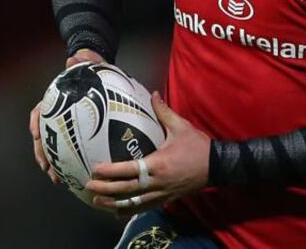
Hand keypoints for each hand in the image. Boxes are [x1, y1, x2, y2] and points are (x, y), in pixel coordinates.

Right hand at [30, 49, 105, 179]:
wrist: (101, 78)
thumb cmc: (94, 72)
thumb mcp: (91, 65)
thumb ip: (83, 61)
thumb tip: (73, 57)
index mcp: (56, 101)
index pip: (40, 111)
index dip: (35, 122)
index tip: (36, 134)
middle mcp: (57, 115)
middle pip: (43, 136)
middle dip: (41, 153)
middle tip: (46, 167)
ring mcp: (65, 126)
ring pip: (52, 148)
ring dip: (52, 164)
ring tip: (56, 179)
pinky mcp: (76, 135)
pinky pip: (70, 151)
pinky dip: (71, 164)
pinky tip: (77, 177)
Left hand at [86, 92, 210, 215]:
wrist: (217, 166)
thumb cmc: (197, 146)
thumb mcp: (181, 126)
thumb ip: (164, 111)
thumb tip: (153, 93)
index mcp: (158, 164)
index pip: (128, 170)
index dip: (110, 172)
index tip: (95, 169)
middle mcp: (157, 182)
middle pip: (126, 190)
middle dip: (106, 189)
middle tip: (88, 186)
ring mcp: (161, 194)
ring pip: (133, 203)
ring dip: (113, 204)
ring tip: (97, 201)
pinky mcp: (166, 199)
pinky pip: (144, 207)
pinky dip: (129, 211)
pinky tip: (117, 212)